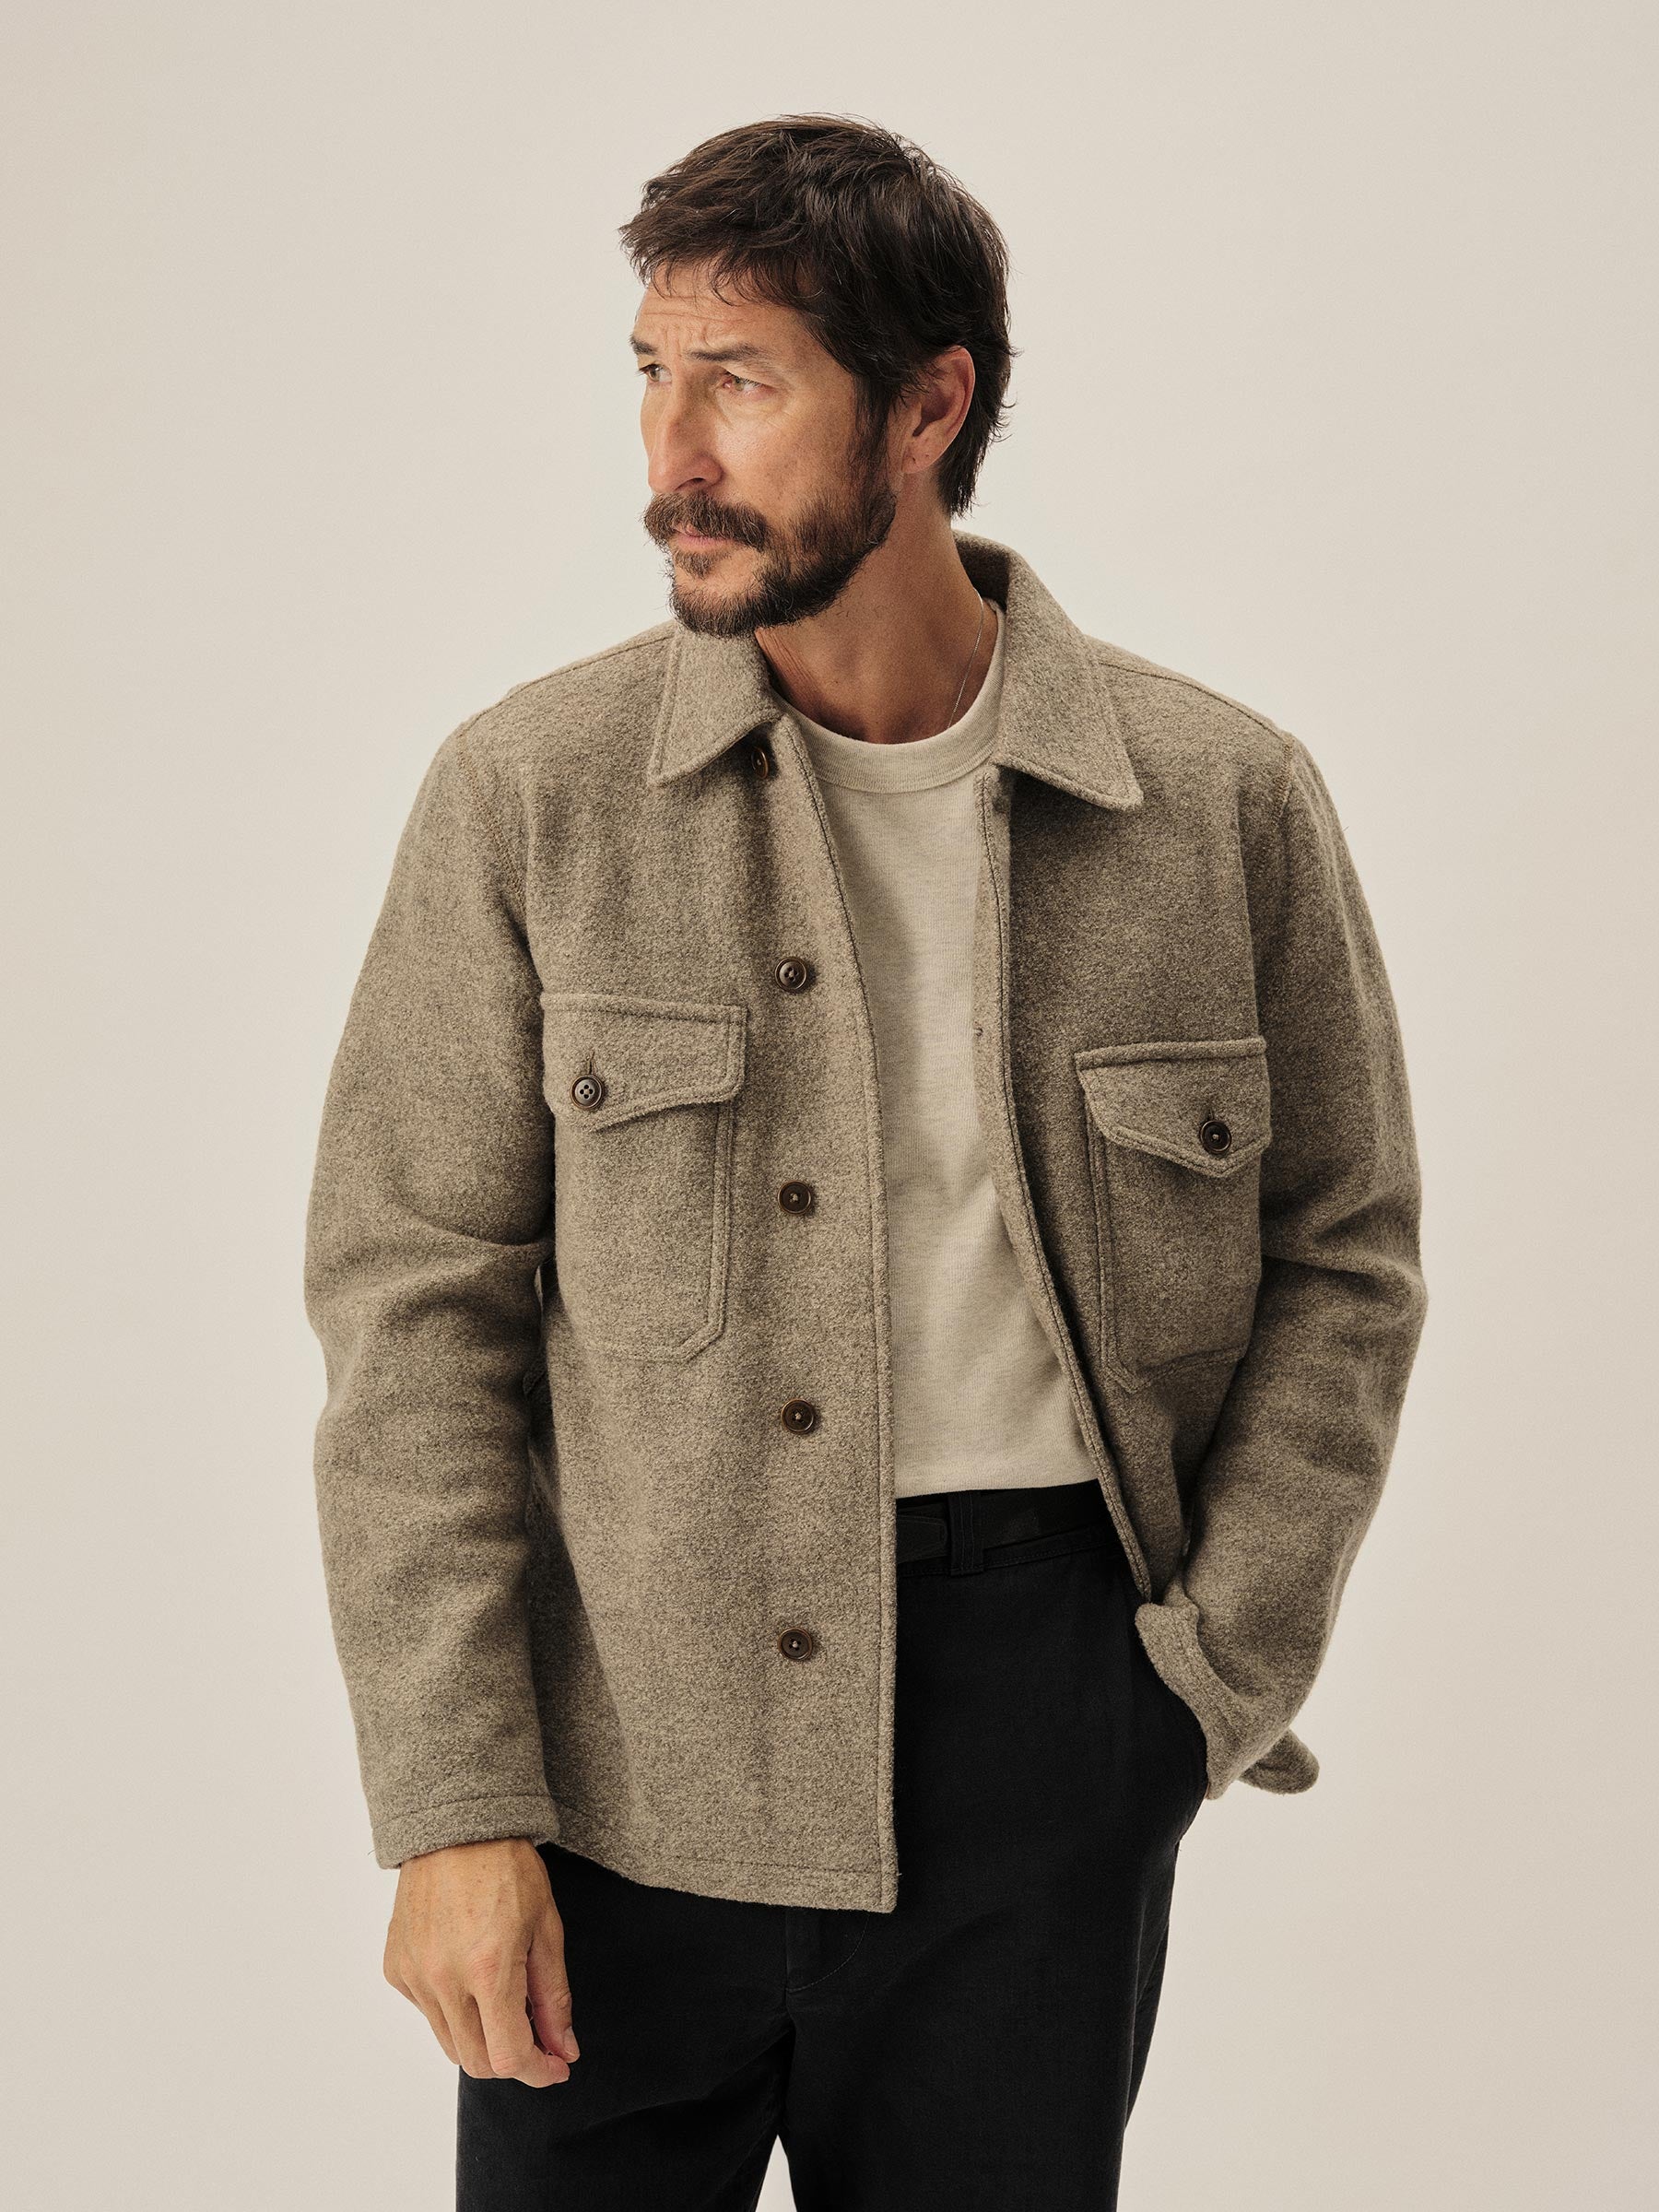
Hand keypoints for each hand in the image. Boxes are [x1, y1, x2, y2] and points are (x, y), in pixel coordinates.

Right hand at [383, 1837, 579, 2086]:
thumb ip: (553, 1997)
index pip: (509, 2057)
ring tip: (504, 1999)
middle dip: (512, 2061)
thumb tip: (563, 2049)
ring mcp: (414, 1976)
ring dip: (482, 2038)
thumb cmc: (507, 1868)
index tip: (556, 2066)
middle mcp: (444, 1980)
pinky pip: (428, 2013)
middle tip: (537, 2038)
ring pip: (450, 2043)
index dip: (538, 2071)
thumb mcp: (547, 1928)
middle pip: (476, 2062)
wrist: (455, 1827)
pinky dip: (453, 2011)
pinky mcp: (395, 1969)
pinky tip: (469, 1974)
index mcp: (488, 1969)